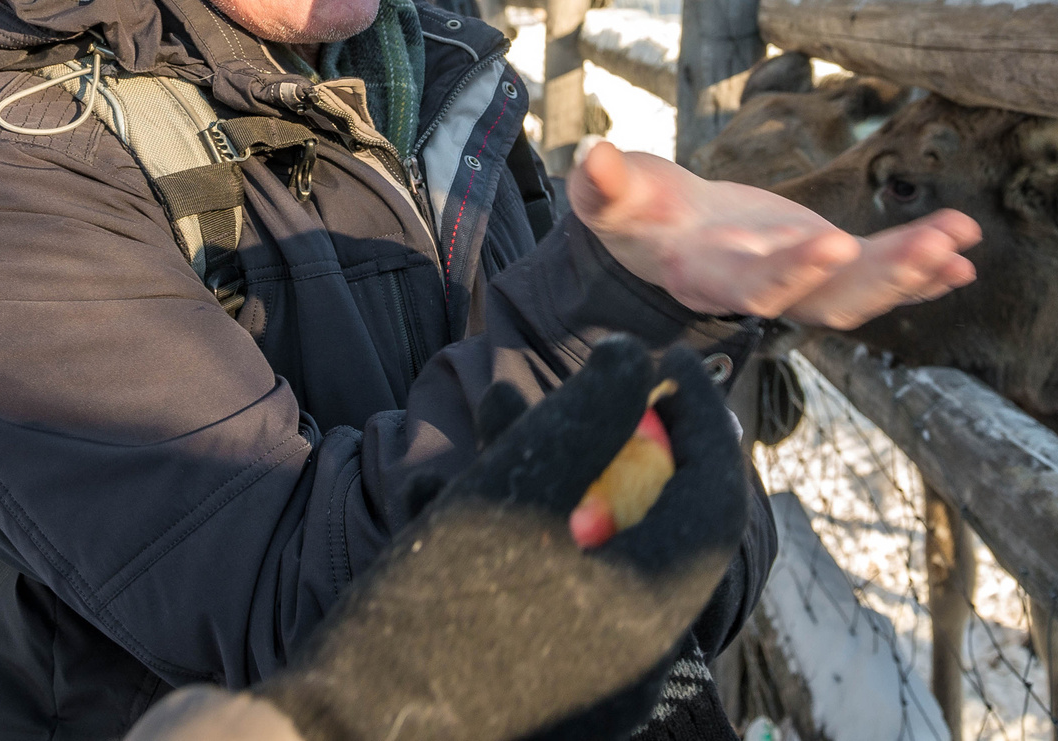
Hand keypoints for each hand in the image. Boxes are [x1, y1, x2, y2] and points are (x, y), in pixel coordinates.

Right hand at [240, 339, 750, 740]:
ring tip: (488, 402)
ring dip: (541, 470)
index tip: (667, 356)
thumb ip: (586, 415)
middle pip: (646, 518)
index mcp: (653, 611)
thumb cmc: (434, 613)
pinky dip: (505, 535)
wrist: (341, 738)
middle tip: (583, 379)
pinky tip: (433, 495)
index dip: (699, 416)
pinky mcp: (532, 691)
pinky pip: (541, 593)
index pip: (715, 497)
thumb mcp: (512, 491)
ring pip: (583, 547)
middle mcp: (636, 654)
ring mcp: (586, 681)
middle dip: (605, 433)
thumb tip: (637, 355)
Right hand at [570, 141, 977, 327]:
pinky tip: (962, 257)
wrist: (668, 238)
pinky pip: (879, 279)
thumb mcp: (613, 199)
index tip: (831, 241)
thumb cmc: (637, 215)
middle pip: (828, 302)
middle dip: (883, 278)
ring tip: (960, 243)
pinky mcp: (826, 268)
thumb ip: (603, 186)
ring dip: (914, 272)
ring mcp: (801, 285)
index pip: (755, 286)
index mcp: (710, 276)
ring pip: (862, 293)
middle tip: (933, 248)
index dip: (791, 271)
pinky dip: (921, 272)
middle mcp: (763, 292)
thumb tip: (592, 159)